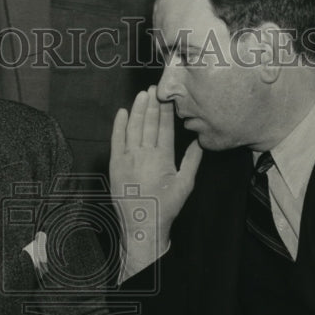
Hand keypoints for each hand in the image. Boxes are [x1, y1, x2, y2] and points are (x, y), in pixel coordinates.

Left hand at [110, 85, 202, 276]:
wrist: (142, 226)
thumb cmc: (166, 207)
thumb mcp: (185, 184)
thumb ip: (192, 160)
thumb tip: (198, 141)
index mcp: (163, 158)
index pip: (165, 128)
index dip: (165, 110)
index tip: (167, 96)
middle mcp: (145, 154)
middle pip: (149, 124)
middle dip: (152, 104)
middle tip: (154, 88)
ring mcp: (128, 158)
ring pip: (133, 128)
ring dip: (138, 110)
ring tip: (141, 95)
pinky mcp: (115, 165)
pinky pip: (116, 140)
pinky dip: (119, 126)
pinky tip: (122, 112)